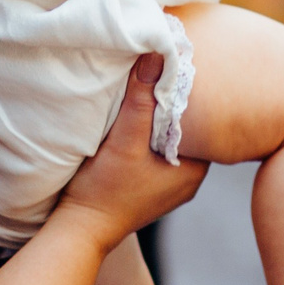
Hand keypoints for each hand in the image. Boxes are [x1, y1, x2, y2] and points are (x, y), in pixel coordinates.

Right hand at [56, 54, 209, 244]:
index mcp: (195, 170)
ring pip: (171, 139)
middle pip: (188, 129)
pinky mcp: (150, 187)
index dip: (188, 94)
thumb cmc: (104, 190)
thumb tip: (156, 54)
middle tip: (160, 74)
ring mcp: (169, 185)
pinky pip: (157, 151)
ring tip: (146, 92)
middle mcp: (189, 179)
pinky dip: (148, 134)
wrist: (79, 230)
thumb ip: (140, 99)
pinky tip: (135, 120)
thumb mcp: (124, 139)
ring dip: (158, 119)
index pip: (205, 121)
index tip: (174, 69)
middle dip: (173, 104)